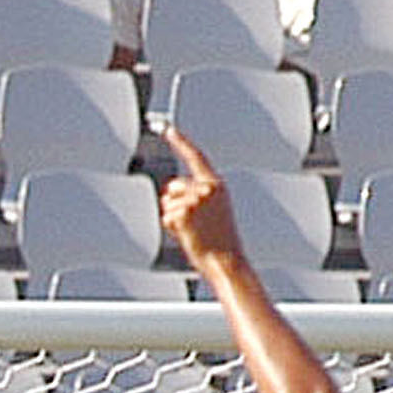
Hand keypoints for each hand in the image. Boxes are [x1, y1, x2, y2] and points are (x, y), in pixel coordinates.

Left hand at [159, 128, 245, 277]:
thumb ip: (197, 197)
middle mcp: (206, 188)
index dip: (181, 142)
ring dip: (173, 219)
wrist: (227, 263)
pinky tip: (188, 237)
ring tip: (193, 233)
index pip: (196, 157)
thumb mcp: (215, 212)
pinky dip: (171, 230)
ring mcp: (194, 199)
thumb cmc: (222, 244)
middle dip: (174, 203)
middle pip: (172, 186)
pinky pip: (165, 218)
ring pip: (166, 203)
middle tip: (193, 225)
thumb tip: (170, 194)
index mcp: (217, 185)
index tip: (169, 129)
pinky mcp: (183, 212)